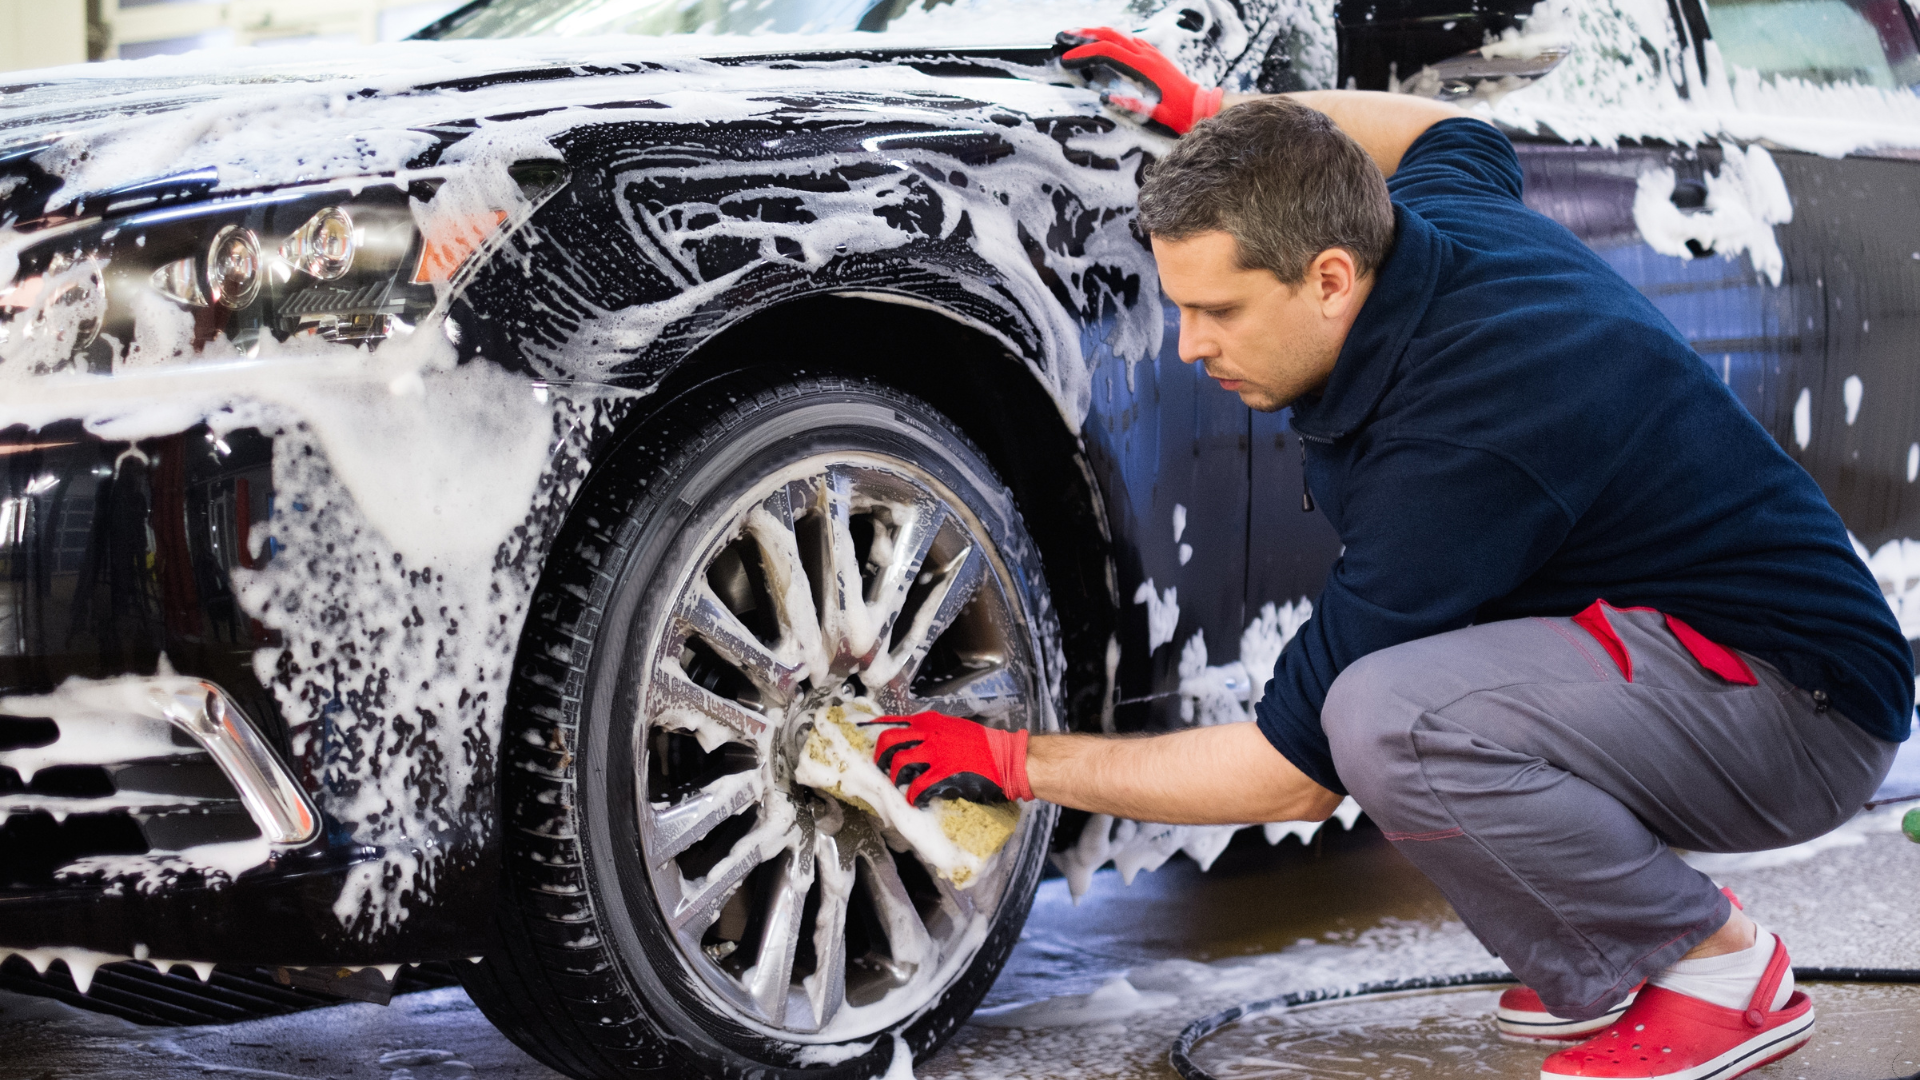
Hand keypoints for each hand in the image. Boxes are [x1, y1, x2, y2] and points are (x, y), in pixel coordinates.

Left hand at [871, 711, 1032, 806]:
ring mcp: (935, 753)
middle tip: (881, 770)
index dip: (873, 731)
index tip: (862, 738)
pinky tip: (916, 801)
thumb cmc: (983, 745)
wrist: (1006, 758)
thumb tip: (910, 743)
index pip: (892, 722)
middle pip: (888, 741)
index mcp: (930, 722)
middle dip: (879, 757)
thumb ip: (931, 732)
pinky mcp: (943, 774)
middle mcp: (929, 733)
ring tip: (900, 787)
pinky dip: (912, 797)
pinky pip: (917, 787)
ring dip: (895, 778)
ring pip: (899, 764)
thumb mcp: (953, 729)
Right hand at [1057, 26, 1224, 134]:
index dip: (1084, 53)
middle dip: (1084, 34)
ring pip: (1119, 34)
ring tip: (1077, 35)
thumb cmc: (1178, 113)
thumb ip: (1130, 105)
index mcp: (1143, 67)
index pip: (1107, 51)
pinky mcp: (1153, 55)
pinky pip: (1128, 39)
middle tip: (1063, 36)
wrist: (1200, 106)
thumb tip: (1103, 98)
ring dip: (1096, 32)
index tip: (1066, 59)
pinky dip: (1111, 37)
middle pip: (1110, 34)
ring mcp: (1150, 52)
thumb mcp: (1153, 114)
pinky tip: (1102, 41)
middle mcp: (1146, 54)